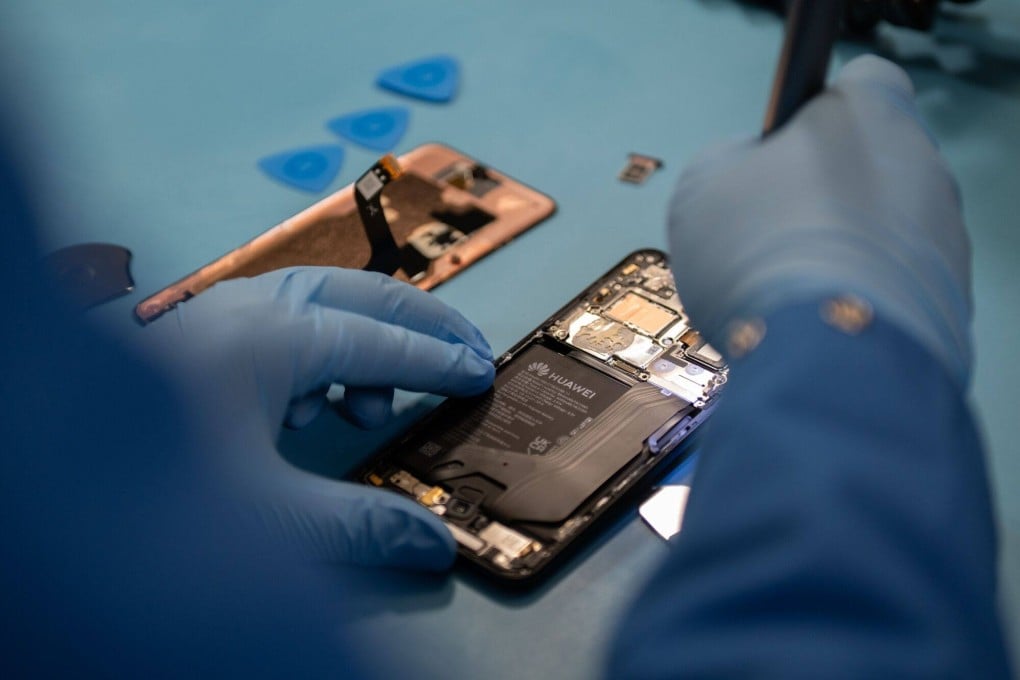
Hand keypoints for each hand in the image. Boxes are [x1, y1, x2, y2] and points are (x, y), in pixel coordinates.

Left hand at [142, 267, 494, 569]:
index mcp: (267, 339)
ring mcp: (216, 323)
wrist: (41, 471)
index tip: (480, 376)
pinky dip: (323, 353)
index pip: (381, 341)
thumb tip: (430, 545)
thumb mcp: (264, 519)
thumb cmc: (136, 490)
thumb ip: (358, 528)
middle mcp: (244, 315)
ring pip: (319, 303)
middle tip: (468, 350)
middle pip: (359, 294)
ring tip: (381, 400)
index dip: (438, 361)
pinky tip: (314, 403)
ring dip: (369, 337)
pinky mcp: (196, 347)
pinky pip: (283, 326)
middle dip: (421, 321)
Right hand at [668, 55, 970, 384]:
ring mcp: (943, 234)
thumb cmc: (761, 256)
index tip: (778, 149)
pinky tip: (814, 321)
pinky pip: (894, 284)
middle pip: (866, 163)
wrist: (822, 359)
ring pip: (881, 227)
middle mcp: (922, 164)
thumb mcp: (701, 184)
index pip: (857, 82)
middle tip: (767, 227)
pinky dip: (858, 295)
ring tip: (786, 288)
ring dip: (840, 246)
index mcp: (870, 114)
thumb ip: (730, 158)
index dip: (811, 115)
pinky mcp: (949, 298)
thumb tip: (745, 170)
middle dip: (821, 190)